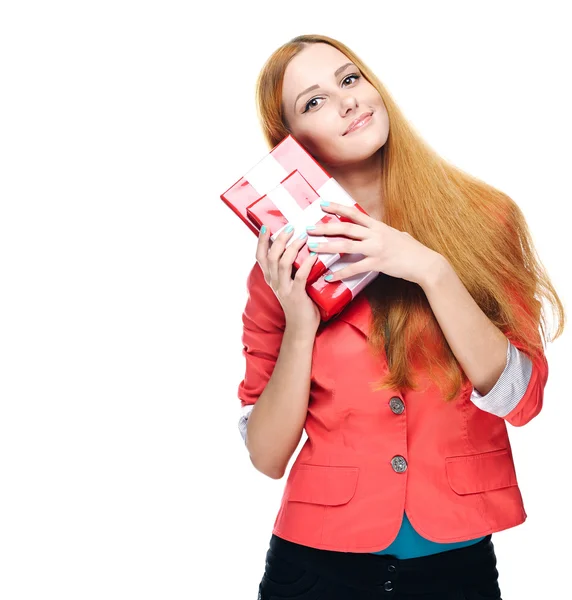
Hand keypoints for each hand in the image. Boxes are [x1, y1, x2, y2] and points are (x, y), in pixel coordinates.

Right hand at [256, 225, 320, 333]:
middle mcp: (273, 282)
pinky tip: (314, 255)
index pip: (260, 257)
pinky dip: (306, 263)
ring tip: (303, 237)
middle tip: (291, 227)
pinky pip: (299, 276)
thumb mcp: (288, 284)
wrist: (300, 327)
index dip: (262, 241)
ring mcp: (284, 289)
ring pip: (282, 263)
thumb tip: (297, 248)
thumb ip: (288, 269)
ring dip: (293, 248)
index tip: (266, 227)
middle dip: (280, 239)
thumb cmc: (298, 303)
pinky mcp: (296, 295)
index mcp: (270, 278)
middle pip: (271, 256)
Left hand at [306, 201, 441, 285]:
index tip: (322, 204)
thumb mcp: (396, 235)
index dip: (337, 208)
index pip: (353, 213)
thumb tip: (377, 230)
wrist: (425, 263)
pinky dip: (341, 273)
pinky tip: (330, 276)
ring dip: (327, 246)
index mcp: (377, 226)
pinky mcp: (378, 263)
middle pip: (345, 228)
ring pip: (346, 246)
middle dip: (324, 227)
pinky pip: (355, 268)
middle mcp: (375, 234)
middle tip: (308, 228)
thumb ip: (383, 232)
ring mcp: (376, 248)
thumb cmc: (411, 250)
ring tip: (312, 247)